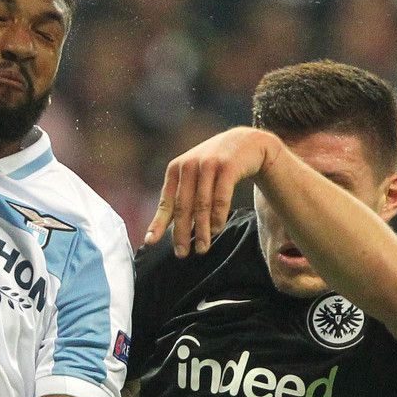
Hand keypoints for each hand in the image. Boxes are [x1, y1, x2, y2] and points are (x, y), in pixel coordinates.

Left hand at [144, 127, 281, 256]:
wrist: (245, 143)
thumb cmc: (214, 165)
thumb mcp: (193, 176)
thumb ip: (179, 197)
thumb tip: (159, 229)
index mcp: (176, 169)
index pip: (166, 201)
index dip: (158, 223)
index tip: (151, 242)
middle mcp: (189, 165)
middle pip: (183, 206)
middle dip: (181, 232)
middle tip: (182, 254)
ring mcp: (209, 164)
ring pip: (202, 204)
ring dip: (201, 230)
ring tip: (201, 248)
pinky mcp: (228, 167)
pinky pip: (221, 197)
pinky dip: (218, 217)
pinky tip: (216, 230)